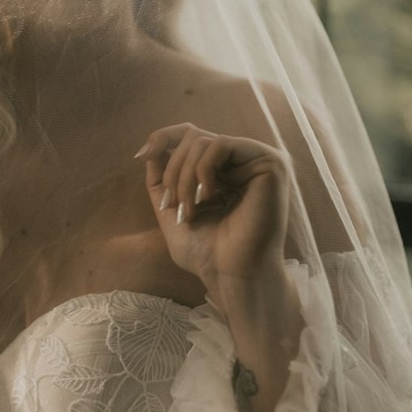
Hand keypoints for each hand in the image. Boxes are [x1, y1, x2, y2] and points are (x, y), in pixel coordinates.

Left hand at [137, 123, 289, 295]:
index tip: (142, 156)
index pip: (192, 135)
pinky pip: (220, 145)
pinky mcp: (269, 163)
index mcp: (225, 170)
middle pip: (193, 137)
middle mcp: (243, 161)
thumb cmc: (206, 253)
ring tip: (190, 210)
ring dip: (184, 178)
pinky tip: (208, 197)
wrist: (230, 275)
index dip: (164, 138)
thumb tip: (151, 147)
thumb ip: (161, 178)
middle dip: (173, 172)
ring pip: (203, 141)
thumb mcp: (171, 209)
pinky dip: (203, 171)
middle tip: (173, 206)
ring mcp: (258, 159)